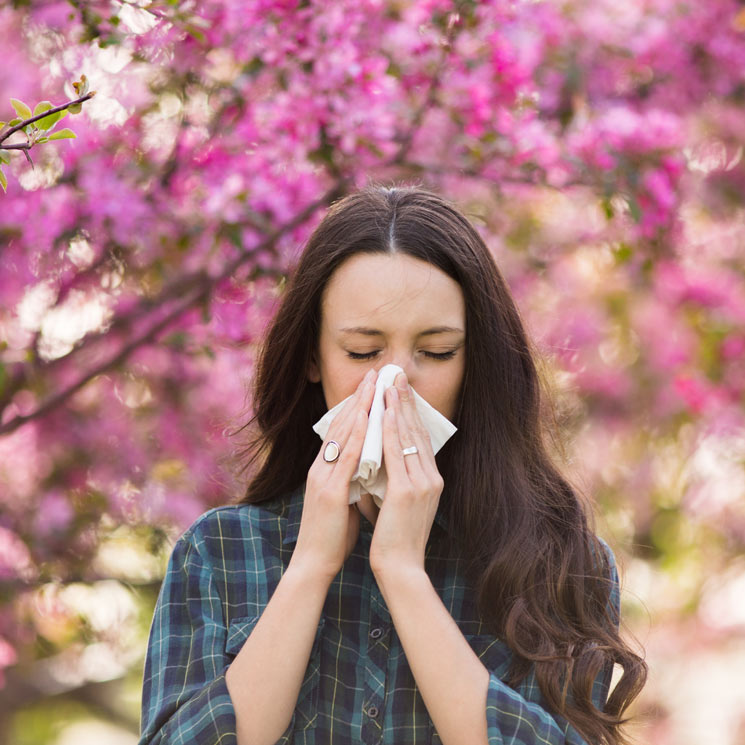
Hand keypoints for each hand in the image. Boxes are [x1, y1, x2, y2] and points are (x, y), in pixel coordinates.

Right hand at [290, 369, 376, 582]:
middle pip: (339, 425)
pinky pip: (345, 458)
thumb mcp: (343, 501)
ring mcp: (322, 478)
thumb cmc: (332, 536)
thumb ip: (352, 481)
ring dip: (359, 408)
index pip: (340, 431)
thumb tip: (369, 469)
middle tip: (374, 374)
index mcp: (324, 470)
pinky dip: (357, 435)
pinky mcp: (329, 491)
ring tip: (373, 386)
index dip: (355, 407)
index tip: (371, 387)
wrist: (314, 564)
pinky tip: (367, 419)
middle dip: (358, 398)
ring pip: (342, 435)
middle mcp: (320, 468)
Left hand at [369, 372, 443, 575]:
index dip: (409, 412)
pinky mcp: (408, 491)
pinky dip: (390, 429)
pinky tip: (383, 411)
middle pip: (416, 430)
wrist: (400, 568)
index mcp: (430, 480)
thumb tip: (377, 462)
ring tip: (389, 383)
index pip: (419, 438)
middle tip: (396, 374)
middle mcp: (431, 478)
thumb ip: (392, 480)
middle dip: (405, 401)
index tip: (400, 389)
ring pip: (407, 436)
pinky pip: (397, 452)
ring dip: (397, 407)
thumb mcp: (397, 502)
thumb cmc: (395, 538)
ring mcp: (422, 483)